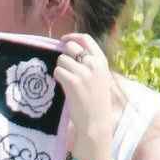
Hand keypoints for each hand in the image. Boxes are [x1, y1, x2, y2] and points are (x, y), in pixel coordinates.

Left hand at [54, 33, 113, 157]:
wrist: (96, 122)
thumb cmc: (97, 103)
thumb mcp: (100, 78)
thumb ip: (90, 64)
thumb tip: (71, 51)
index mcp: (102, 61)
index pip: (86, 39)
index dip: (72, 36)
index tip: (63, 40)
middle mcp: (93, 64)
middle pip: (70, 47)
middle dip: (64, 56)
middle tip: (66, 69)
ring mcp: (83, 72)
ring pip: (61, 59)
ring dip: (61, 69)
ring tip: (67, 82)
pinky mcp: (72, 81)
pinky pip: (57, 71)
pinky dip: (58, 78)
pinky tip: (65, 87)